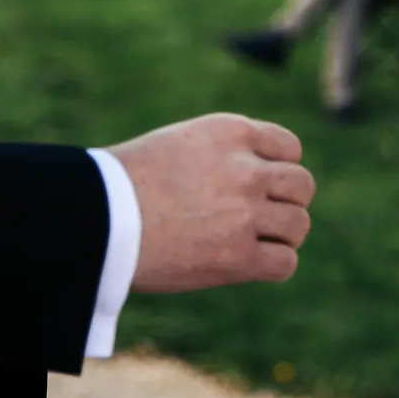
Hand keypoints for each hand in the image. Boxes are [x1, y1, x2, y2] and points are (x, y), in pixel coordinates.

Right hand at [109, 113, 314, 292]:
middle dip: (287, 202)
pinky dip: (273, 265)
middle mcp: (245, 168)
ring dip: (283, 236)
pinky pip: (285, 263)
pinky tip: (248, 264)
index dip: (279, 168)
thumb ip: (226, 152)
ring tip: (253, 242)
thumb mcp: (182, 143)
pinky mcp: (236, 257)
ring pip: (298, 225)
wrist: (96, 217)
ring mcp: (244, 213)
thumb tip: (266, 174)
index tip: (259, 184)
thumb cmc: (127, 182)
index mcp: (231, 131)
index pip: (290, 148)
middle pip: (302, 186)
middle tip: (261, 217)